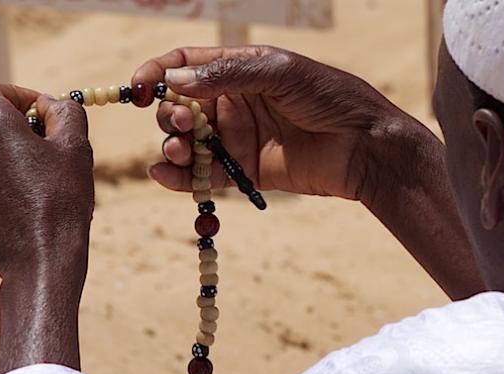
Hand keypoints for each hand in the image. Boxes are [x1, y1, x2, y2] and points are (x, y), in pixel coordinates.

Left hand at [0, 82, 93, 373]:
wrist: (41, 260)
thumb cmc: (63, 201)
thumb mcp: (77, 148)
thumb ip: (66, 113)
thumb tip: (54, 106)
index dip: (14, 95)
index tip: (39, 111)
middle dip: (4, 121)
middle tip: (38, 139)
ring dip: (0, 152)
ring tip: (37, 174)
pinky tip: (25, 201)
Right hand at [133, 46, 419, 200]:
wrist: (365, 147)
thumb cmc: (330, 98)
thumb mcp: (280, 72)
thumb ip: (227, 73)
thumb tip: (175, 81)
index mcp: (239, 68)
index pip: (185, 64)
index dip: (156, 73)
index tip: (137, 88)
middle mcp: (232, 101)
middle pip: (178, 106)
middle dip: (169, 114)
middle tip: (181, 122)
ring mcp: (236, 138)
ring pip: (186, 142)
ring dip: (172, 146)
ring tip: (180, 151)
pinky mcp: (244, 172)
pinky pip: (204, 176)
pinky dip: (180, 178)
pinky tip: (166, 176)